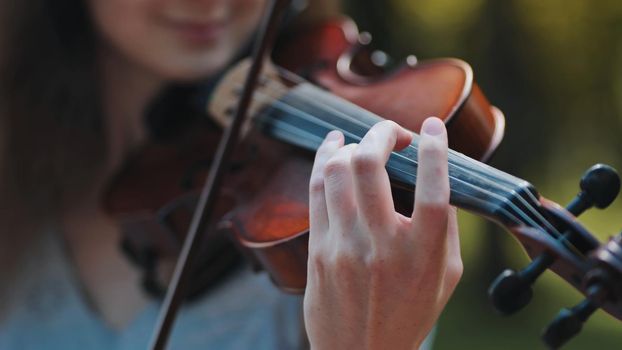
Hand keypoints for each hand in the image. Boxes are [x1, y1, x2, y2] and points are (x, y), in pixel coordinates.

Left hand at [304, 117, 461, 349]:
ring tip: (364, 144)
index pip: (433, 189)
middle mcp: (382, 246)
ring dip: (353, 145)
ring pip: (337, 171)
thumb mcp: (446, 275)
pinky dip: (324, 159)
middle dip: (383, 133)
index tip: (433, 127)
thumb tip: (435, 174)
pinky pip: (316, 190)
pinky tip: (333, 146)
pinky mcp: (318, 250)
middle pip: (372, 166)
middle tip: (394, 135)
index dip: (435, 149)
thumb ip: (445, 226)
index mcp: (423, 253)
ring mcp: (344, 247)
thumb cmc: (409, 312)